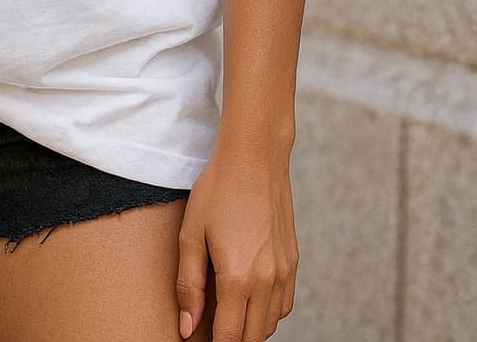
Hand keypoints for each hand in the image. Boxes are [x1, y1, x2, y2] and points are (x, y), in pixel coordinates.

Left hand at [176, 144, 297, 341]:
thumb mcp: (191, 234)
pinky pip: (283, 305)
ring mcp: (284, 273)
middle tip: (210, 327)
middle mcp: (267, 282)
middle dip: (231, 339)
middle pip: (251, 337)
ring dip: (249, 328)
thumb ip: (189, 285)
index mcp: (239, 278)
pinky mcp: (293, 262)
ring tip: (226, 314)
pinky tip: (249, 298)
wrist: (255, 157)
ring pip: (269, 324)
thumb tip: (187, 327)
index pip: (229, 337)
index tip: (201, 341)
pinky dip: (267, 312)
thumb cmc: (218, 190)